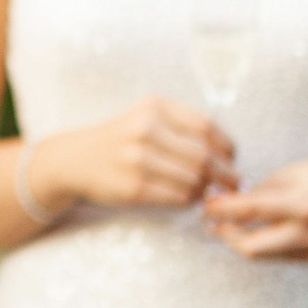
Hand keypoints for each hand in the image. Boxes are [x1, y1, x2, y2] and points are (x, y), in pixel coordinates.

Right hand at [29, 97, 237, 213]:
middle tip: (232, 183)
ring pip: (194, 179)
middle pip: (204, 156)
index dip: (227, 147)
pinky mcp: (133, 187)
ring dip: (206, 189)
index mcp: (154, 107)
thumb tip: (230, 156)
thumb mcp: (147, 117)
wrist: (75, 160)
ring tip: (206, 190)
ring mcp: (137, 159)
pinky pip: (178, 197)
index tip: (232, 159)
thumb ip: (184, 128)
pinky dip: (190, 200)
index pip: (206, 127)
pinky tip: (187, 197)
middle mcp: (145, 129)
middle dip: (225, 174)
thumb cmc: (122, 139)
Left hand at [203, 159, 307, 260]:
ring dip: (235, 240)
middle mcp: (307, 233)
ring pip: (258, 255)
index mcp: (303, 205)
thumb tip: (222, 200)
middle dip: (224, 234)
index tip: (203, 202)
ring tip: (220, 222)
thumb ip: (258, 191)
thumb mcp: (291, 174)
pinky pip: (272, 256)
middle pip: (250, 247)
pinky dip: (254, 243)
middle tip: (207, 219)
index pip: (250, 211)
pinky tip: (242, 229)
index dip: (221, 209)